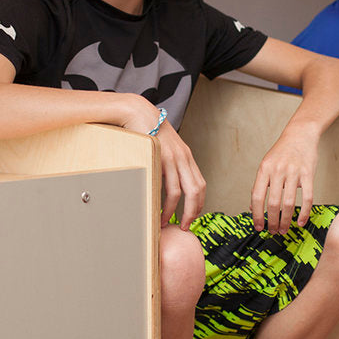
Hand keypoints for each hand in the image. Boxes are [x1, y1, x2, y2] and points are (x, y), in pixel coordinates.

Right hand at [117, 96, 205, 228]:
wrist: (138, 113)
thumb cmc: (146, 130)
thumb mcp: (162, 148)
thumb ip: (166, 163)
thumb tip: (163, 182)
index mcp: (186, 156)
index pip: (200, 184)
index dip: (199, 203)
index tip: (192, 215)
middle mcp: (184, 158)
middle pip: (197, 191)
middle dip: (193, 212)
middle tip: (185, 226)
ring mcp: (175, 159)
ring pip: (184, 192)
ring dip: (178, 211)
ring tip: (168, 222)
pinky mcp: (164, 160)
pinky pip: (170, 187)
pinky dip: (167, 203)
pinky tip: (161, 210)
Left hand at [250, 129, 317, 235]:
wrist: (300, 134)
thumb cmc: (281, 152)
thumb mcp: (266, 164)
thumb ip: (260, 184)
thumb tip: (253, 207)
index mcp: (264, 169)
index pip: (257, 197)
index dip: (256, 215)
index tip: (258, 227)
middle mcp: (278, 171)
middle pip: (273, 203)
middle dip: (272, 222)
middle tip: (273, 232)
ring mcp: (294, 172)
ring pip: (289, 203)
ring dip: (286, 220)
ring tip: (284, 230)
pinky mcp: (308, 174)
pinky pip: (307, 198)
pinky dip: (304, 213)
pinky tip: (301, 222)